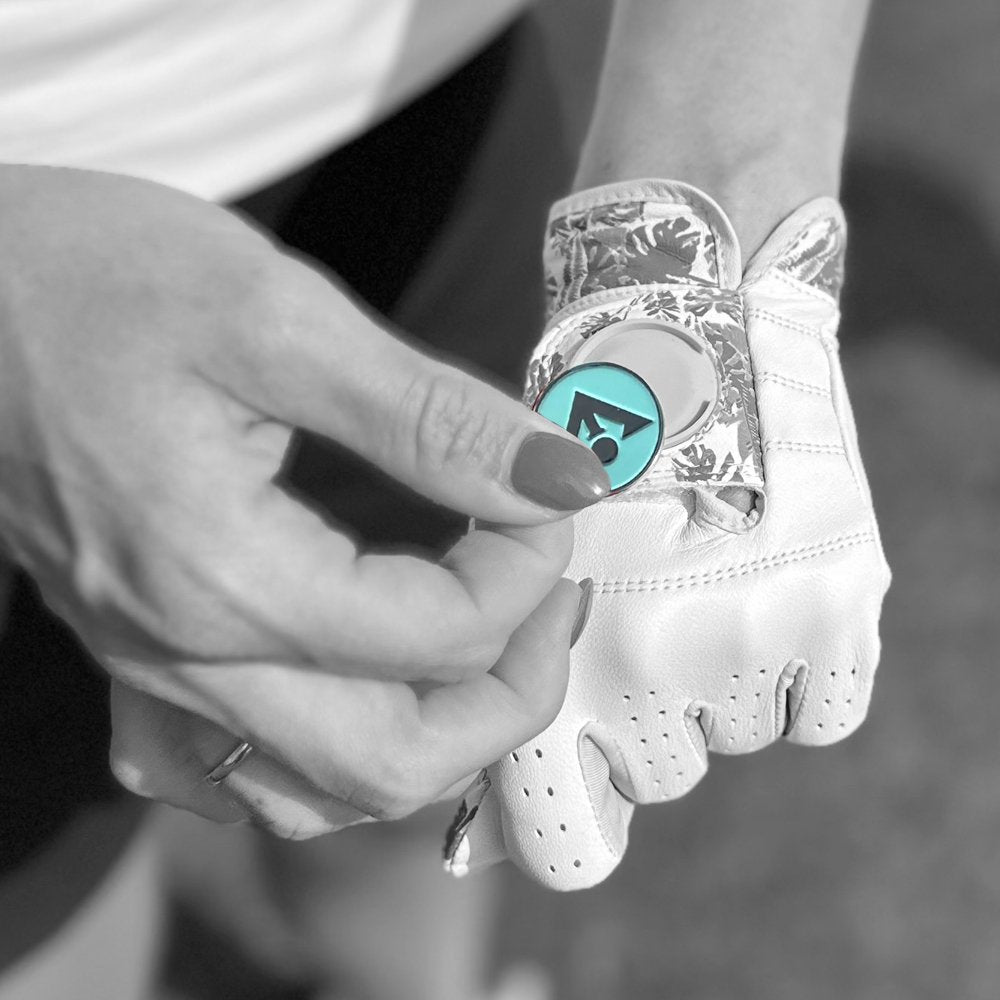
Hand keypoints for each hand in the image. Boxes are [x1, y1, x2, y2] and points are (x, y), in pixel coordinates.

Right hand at [0, 165, 607, 826]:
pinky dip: (323, 755)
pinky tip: (353, 690)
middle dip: (508, 694)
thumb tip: (563, 472)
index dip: (529, 569)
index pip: (440, 634)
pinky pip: (233, 771)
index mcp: (224, 576)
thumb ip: (431, 415)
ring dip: (433, 735)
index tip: (551, 490)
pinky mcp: (132, 653)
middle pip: (393, 765)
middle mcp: (182, 655)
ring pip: (322, 789)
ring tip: (484, 642)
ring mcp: (148, 670)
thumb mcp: (278, 316)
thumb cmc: (84, 278)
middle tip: (548, 596)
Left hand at [445, 180, 889, 887]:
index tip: (565, 790)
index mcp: (559, 647)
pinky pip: (823, 712)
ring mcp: (759, 636)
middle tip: (633, 637)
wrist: (683, 303)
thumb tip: (490, 733)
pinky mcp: (841, 597)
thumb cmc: (579, 406)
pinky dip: (795, 677)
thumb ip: (515, 641)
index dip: (561, 817)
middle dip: (637, 724)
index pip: (563, 824)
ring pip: (735, 740)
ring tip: (698, 593)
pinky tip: (761, 604)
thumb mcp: (514, 534)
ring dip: (715, 691)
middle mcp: (663, 664)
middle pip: (658, 774)